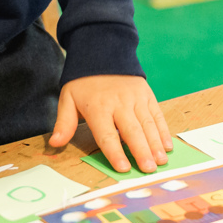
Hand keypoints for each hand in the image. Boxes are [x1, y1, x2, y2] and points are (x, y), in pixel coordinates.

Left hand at [50, 75, 171, 173]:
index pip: (107, 135)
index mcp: (98, 107)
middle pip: (132, 131)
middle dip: (141, 151)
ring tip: (161, 162)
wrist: (103, 52)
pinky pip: (156, 114)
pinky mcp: (147, 94)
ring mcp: (135, 98)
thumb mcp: (68, 98)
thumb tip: (55, 143)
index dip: (115, 152)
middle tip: (149, 170)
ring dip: (155, 144)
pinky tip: (167, 146)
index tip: (124, 168)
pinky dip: (163, 131)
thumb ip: (64, 123)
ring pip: (147, 124)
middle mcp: (119, 103)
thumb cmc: (84, 82)